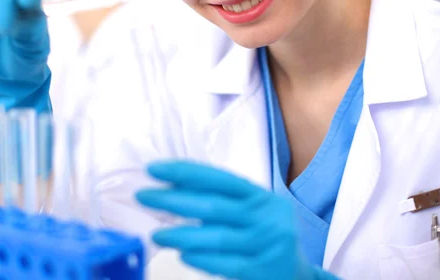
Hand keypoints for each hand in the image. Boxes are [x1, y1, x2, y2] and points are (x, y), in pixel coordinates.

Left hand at [136, 161, 338, 279]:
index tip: (153, 170)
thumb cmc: (262, 236)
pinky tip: (182, 255)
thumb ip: (219, 200)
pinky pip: (227, 264)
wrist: (296, 274)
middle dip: (173, 200)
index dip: (185, 172)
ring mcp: (268, 245)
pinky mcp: (264, 271)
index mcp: (261, 196)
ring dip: (181, 235)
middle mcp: (267, 216)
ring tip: (156, 235)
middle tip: (143, 197)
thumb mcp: (250, 211)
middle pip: (213, 205)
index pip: (219, 178)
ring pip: (217, 237)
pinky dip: (202, 258)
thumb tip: (170, 187)